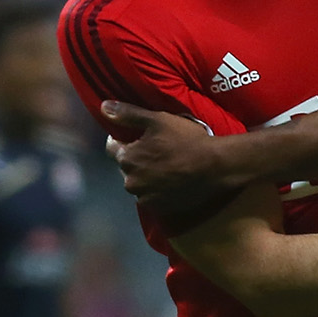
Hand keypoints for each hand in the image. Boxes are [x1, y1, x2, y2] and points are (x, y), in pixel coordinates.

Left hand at [103, 102, 231, 212]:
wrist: (214, 166)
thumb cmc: (185, 140)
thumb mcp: (157, 120)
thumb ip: (128, 114)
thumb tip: (103, 107)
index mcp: (127, 159)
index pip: (113, 148)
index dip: (124, 140)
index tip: (139, 137)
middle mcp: (130, 182)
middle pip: (127, 167)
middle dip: (136, 159)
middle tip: (157, 151)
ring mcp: (145, 198)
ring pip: (139, 184)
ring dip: (146, 176)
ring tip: (165, 167)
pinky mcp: (160, 209)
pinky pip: (152, 197)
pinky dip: (157, 190)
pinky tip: (172, 180)